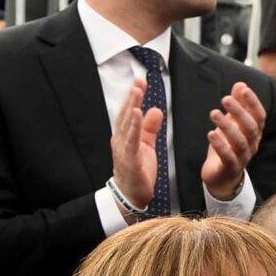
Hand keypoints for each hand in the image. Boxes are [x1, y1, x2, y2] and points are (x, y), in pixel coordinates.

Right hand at [108, 82, 163, 214]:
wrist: (131, 194)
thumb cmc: (138, 169)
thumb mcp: (146, 145)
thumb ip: (150, 128)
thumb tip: (155, 110)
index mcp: (124, 135)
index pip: (129, 112)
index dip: (134, 97)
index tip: (140, 82)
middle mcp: (120, 139)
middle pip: (126, 114)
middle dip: (132, 97)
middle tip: (138, 81)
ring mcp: (123, 149)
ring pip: (127, 124)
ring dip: (131, 106)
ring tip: (137, 92)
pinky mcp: (129, 159)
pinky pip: (131, 140)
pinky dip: (133, 126)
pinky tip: (136, 114)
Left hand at [198, 82, 266, 202]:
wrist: (223, 177)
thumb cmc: (228, 147)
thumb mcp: (232, 123)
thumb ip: (238, 104)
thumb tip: (241, 84)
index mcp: (254, 133)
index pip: (259, 117)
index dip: (253, 103)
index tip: (244, 90)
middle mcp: (252, 145)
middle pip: (251, 128)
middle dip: (240, 112)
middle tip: (225, 99)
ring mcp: (243, 158)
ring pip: (240, 142)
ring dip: (227, 126)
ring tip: (214, 113)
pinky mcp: (230, 168)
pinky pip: (228, 157)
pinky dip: (220, 145)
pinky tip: (211, 134)